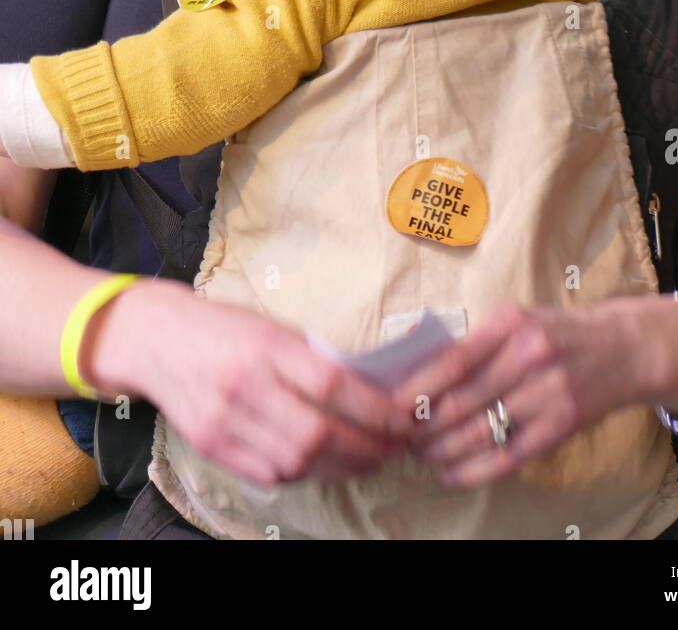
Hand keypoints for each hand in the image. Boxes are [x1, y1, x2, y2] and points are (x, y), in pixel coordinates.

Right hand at [83, 280, 408, 486]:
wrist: (154, 338)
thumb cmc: (222, 325)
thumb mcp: (271, 326)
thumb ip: (312, 358)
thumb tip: (369, 390)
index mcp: (267, 346)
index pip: (334, 387)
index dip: (375, 410)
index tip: (403, 418)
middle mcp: (246, 386)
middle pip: (319, 435)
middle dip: (367, 449)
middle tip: (395, 448)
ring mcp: (226, 422)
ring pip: (297, 463)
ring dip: (342, 468)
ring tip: (368, 459)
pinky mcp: (212, 447)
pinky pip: (270, 474)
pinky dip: (305, 473)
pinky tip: (324, 463)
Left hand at [390, 297, 677, 489]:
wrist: (622, 349)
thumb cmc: (556, 334)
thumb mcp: (517, 321)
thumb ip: (476, 346)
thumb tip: (419, 378)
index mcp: (510, 323)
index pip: (453, 360)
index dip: (419, 389)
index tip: (392, 407)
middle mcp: (528, 354)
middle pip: (462, 401)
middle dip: (424, 426)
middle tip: (400, 437)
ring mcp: (548, 392)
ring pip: (480, 432)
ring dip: (442, 450)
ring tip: (420, 455)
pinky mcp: (561, 425)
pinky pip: (508, 456)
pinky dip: (473, 470)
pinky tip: (450, 474)